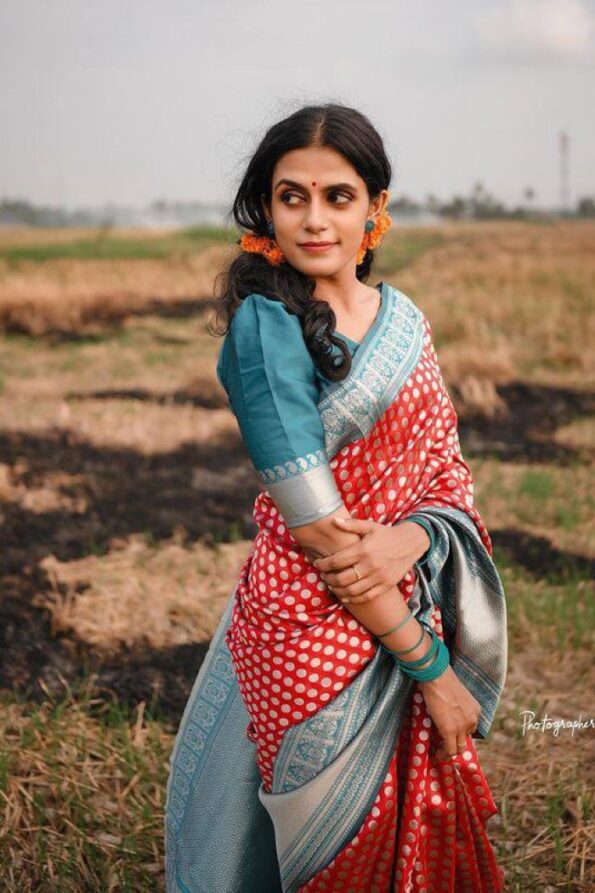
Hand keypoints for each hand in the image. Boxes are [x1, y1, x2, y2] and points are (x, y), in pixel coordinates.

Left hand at [312, 516, 430, 605]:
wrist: (411, 543)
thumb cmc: (387, 534)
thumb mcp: (370, 526)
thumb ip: (351, 524)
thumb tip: (334, 520)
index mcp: (363, 549)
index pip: (336, 561)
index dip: (323, 564)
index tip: (317, 563)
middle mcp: (370, 565)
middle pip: (341, 578)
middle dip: (328, 579)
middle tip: (323, 576)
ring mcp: (378, 577)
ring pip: (352, 590)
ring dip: (338, 590)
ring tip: (332, 586)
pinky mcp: (385, 585)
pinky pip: (366, 597)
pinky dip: (352, 598)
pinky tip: (344, 595)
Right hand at [419, 666, 480, 760]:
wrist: (438, 677)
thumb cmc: (443, 679)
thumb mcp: (455, 695)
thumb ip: (455, 706)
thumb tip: (445, 710)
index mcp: (475, 710)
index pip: (470, 728)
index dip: (459, 732)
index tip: (449, 734)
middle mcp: (473, 720)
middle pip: (465, 738)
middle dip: (454, 741)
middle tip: (442, 742)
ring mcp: (462, 727)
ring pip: (458, 748)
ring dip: (449, 751)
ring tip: (439, 752)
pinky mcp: (450, 731)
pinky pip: (450, 750)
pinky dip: (443, 755)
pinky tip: (437, 755)